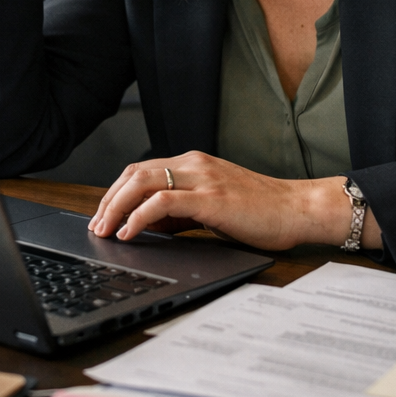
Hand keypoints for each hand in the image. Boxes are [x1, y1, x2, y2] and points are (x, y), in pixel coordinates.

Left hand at [87, 151, 371, 251]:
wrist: (299, 209)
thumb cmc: (263, 212)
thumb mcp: (214, 207)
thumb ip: (182, 210)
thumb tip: (148, 224)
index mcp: (195, 163)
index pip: (141, 170)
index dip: (116, 192)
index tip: (103, 216)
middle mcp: (195, 164)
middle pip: (134, 172)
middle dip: (108, 200)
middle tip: (96, 226)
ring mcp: (202, 178)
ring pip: (142, 182)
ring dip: (116, 207)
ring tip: (104, 230)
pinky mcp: (210, 198)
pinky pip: (162, 202)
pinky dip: (139, 217)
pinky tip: (130, 233)